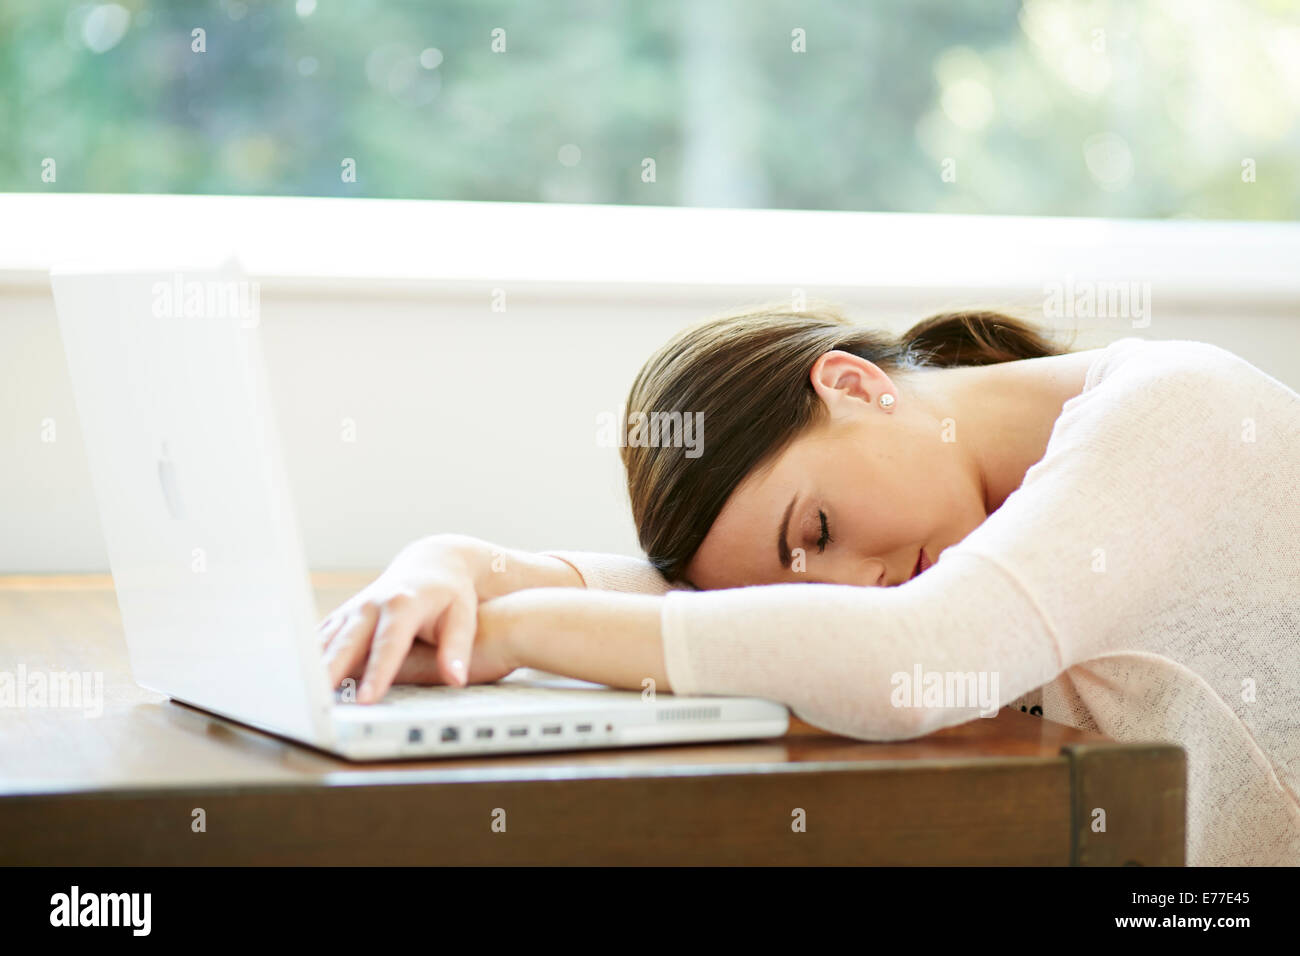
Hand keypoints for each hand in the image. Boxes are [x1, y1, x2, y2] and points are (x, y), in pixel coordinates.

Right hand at [318, 535, 517, 702]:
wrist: (432, 564)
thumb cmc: (450, 595)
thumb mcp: (462, 617)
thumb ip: (457, 648)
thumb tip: (456, 680)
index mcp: (403, 605)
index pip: (388, 643)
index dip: (377, 672)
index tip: (367, 699)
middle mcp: (372, 605)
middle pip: (348, 642)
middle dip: (332, 671)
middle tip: (319, 702)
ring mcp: (354, 609)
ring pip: (327, 641)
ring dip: (313, 667)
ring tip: (301, 697)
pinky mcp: (344, 616)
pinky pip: (322, 638)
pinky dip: (309, 658)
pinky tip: (297, 681)